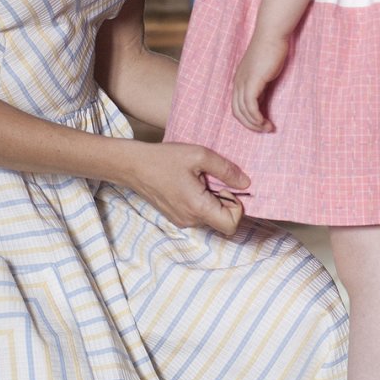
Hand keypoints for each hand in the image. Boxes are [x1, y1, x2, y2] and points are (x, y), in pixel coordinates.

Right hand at [126, 142, 249, 234]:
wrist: (133, 166)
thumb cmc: (164, 159)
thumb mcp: (199, 155)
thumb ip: (226, 169)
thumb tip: (246, 183)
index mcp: (198, 207)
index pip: (231, 225)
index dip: (237, 207)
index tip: (227, 188)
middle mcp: (190, 220)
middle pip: (222, 221)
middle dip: (225, 201)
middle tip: (212, 180)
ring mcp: (182, 221)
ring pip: (210, 217)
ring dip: (212, 200)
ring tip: (199, 180)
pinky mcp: (176, 217)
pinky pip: (198, 214)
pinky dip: (201, 201)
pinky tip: (189, 184)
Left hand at [231, 30, 287, 132]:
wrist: (272, 34)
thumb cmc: (271, 50)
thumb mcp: (264, 72)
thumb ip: (261, 86)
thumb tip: (262, 100)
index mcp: (239, 80)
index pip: (237, 106)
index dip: (248, 119)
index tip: (262, 123)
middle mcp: (238, 82)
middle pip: (237, 112)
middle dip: (251, 125)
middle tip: (266, 130)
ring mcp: (243, 82)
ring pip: (243, 111)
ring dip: (256, 124)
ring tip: (269, 128)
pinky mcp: (252, 81)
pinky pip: (250, 106)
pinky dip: (257, 117)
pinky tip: (265, 121)